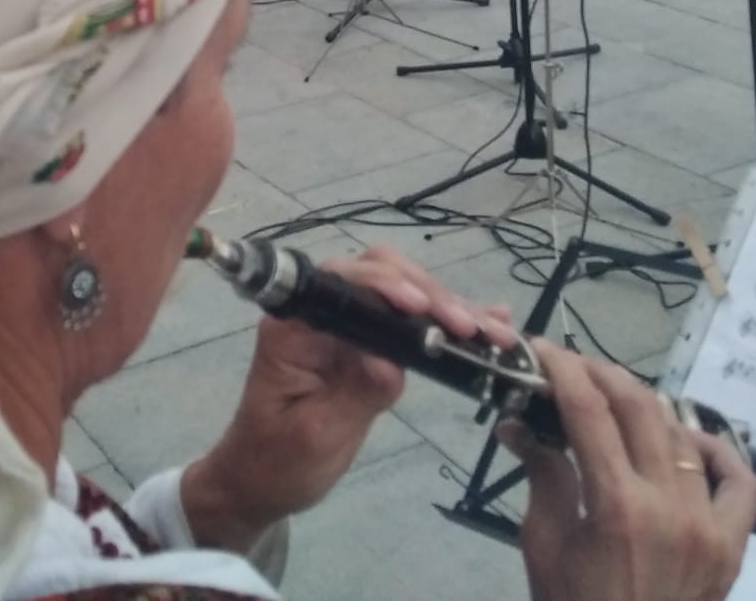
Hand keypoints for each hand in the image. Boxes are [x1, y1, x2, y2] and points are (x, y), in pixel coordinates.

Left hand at [182, 246, 514, 552]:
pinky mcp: (368, 344)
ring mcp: (345, 326)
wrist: (262, 481)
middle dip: (429, 295)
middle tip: (469, 328)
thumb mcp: (315, 436)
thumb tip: (392, 363)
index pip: (342, 284)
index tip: (422, 308)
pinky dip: (447, 320)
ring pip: (401, 292)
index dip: (386, 286)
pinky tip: (489, 322)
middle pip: (378, 274)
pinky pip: (408, 323)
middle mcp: (319, 314)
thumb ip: (354, 395)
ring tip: (493, 329)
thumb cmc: (277, 462)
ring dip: (448, 307)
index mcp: (294, 327)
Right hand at [502, 342, 755, 600]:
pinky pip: (740, 481)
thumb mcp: (544, 545)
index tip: (545, 352)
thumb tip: (519, 424)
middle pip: (639, 409)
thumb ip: (543, 476)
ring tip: (617, 401)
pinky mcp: (734, 545)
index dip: (564, 371)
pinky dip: (716, 450)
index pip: (588, 412)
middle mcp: (670, 506)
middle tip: (574, 367)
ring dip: (647, 406)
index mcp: (617, 506)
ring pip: (682, 434)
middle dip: (602, 375)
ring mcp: (710, 524)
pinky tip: (687, 441)